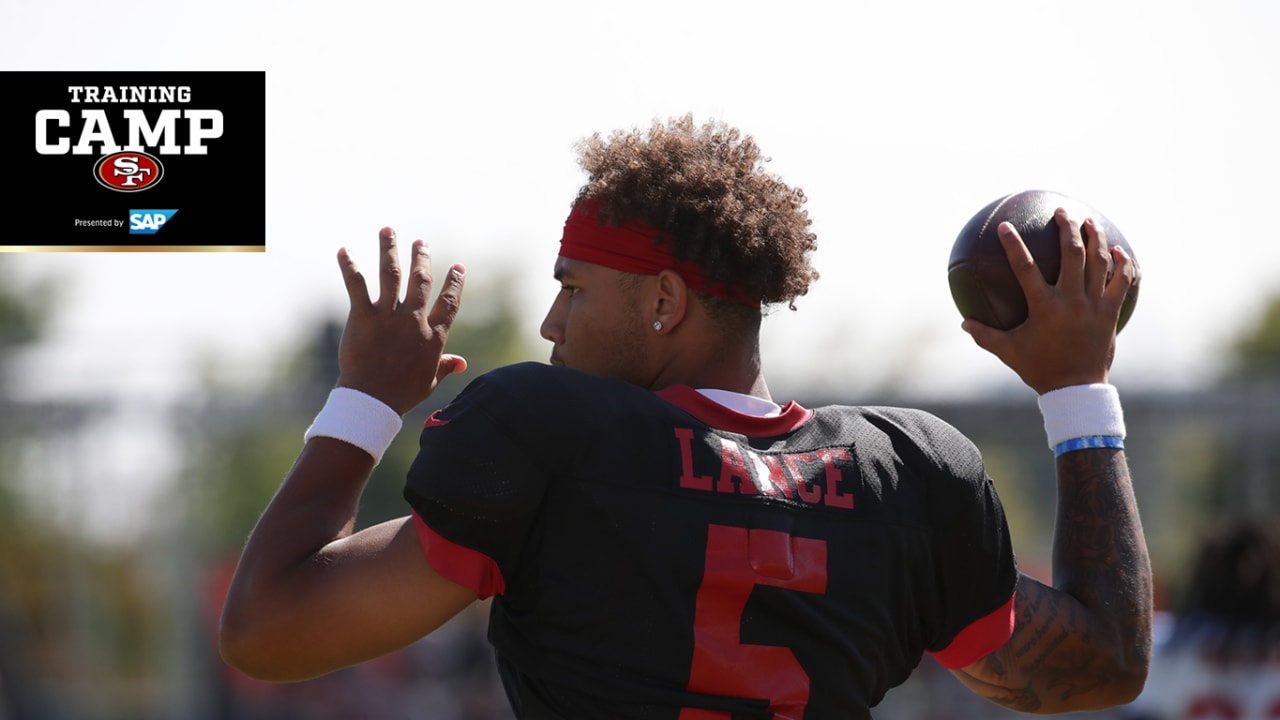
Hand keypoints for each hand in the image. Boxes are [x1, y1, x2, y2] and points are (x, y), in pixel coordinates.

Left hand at [334, 227, 466, 414]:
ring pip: (391, 275)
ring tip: (388, 231)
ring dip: (390, 250)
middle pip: (421, 281)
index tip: (458, 267)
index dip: (454, 283)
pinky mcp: (363, 317)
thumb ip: (445, 366)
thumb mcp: (429, 381)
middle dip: (421, 258)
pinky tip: (344, 250)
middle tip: (421, 242)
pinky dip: (349, 266)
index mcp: (432, 336)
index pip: (449, 303)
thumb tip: (461, 363)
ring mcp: (388, 316)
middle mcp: (413, 320)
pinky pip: (357, 285)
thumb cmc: (402, 394)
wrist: (373, 400)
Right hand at [961, 208, 1136, 394]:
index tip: (1005, 226)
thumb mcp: (1008, 352)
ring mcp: (1094, 305)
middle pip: (1072, 254)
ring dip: (1095, 238)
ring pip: (1099, 262)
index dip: (1013, 244)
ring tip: (1089, 221)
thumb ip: (985, 336)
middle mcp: (1071, 301)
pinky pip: (1121, 283)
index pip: (1025, 267)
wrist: (1076, 390)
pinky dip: (1122, 265)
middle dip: (1067, 227)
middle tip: (1062, 211)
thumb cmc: (1039, 370)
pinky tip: (1120, 252)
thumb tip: (963, 323)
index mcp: (1044, 307)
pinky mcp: (1110, 313)